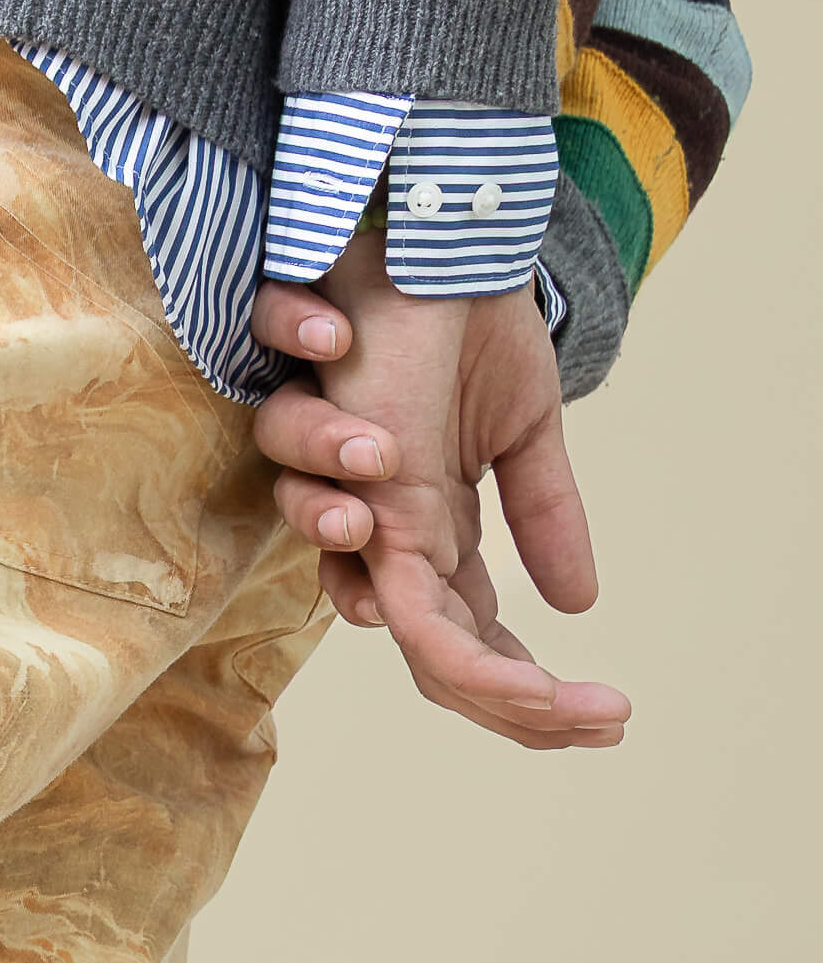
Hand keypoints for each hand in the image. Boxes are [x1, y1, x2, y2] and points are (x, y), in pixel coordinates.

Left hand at [250, 232, 630, 748]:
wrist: (427, 248)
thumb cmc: (457, 329)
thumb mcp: (525, 431)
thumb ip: (544, 516)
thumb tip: (583, 603)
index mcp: (429, 528)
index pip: (467, 636)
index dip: (524, 688)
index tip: (604, 715)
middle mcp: (386, 532)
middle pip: (428, 651)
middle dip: (507, 699)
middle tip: (590, 715)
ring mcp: (368, 514)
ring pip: (391, 621)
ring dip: (466, 650)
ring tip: (527, 666)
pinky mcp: (359, 488)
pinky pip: (383, 577)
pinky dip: (429, 615)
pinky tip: (467, 614)